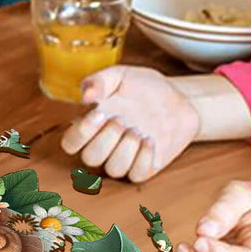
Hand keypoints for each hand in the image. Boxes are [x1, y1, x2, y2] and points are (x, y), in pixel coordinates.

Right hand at [59, 65, 199, 181]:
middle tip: (122, 119)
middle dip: (106, 139)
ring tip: (139, 129)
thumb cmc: (145, 87)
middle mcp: (105, 145)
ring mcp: (125, 158)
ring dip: (125, 149)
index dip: (80, 133)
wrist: (180, 100)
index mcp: (93, 125)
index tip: (100, 113)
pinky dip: (143, 158)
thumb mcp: (120, 75)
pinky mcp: (145, 167)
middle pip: (90, 159)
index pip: (71, 143)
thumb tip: (85, 96)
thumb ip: (99, 81)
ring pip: (113, 169)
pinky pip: (136, 175)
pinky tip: (150, 140)